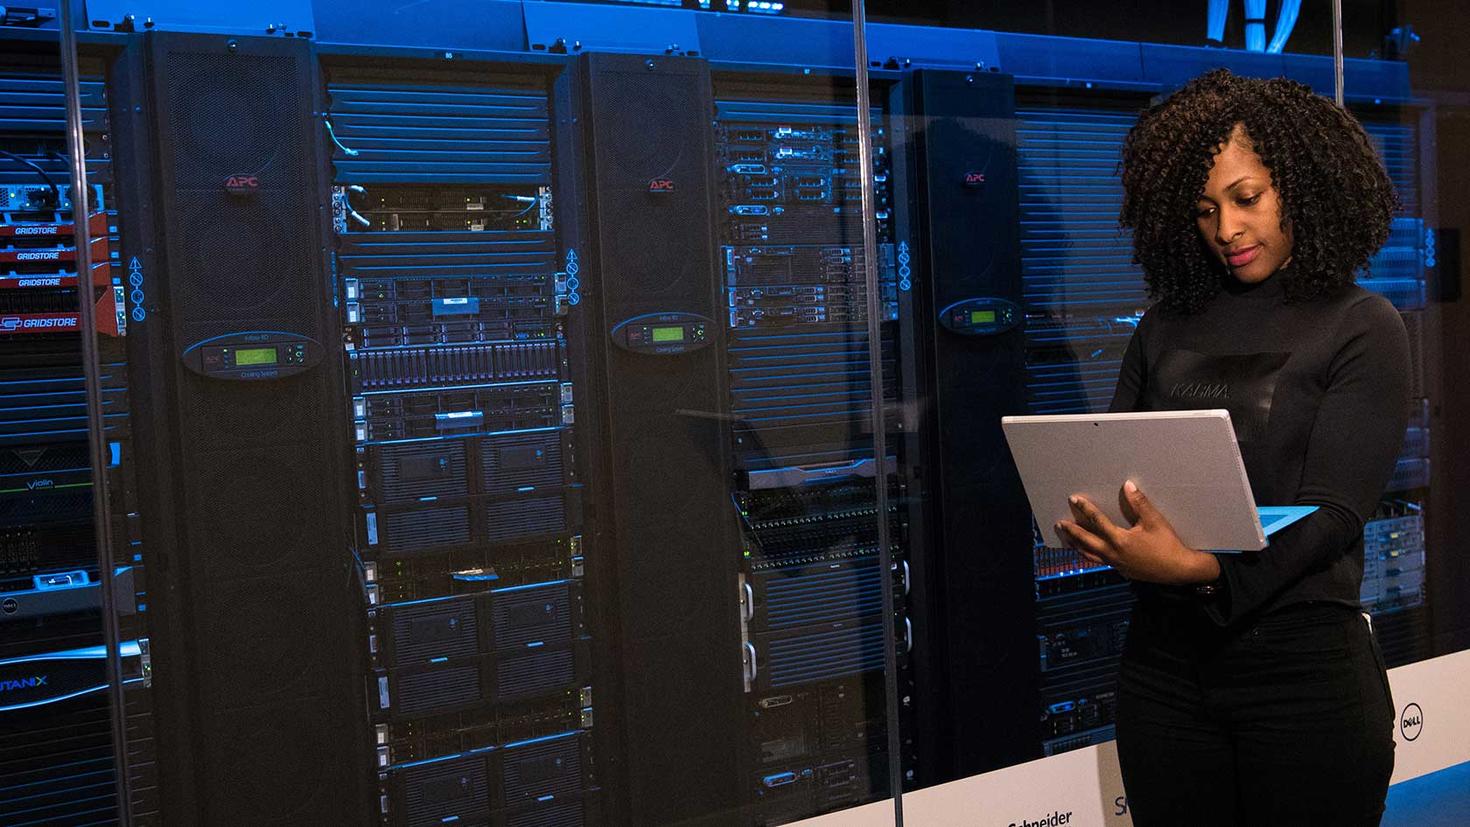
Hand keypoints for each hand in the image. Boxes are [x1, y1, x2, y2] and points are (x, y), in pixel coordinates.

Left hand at [1055, 480, 1221, 585]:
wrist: (1179, 570)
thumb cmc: (1168, 544)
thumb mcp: (1154, 521)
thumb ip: (1139, 503)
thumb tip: (1127, 485)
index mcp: (1120, 540)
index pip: (1097, 521)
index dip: (1085, 509)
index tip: (1074, 499)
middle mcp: (1114, 553)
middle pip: (1086, 541)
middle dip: (1072, 531)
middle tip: (1060, 524)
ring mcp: (1116, 564)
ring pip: (1090, 555)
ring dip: (1077, 546)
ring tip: (1067, 539)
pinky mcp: (1121, 570)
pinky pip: (1100, 561)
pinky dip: (1090, 555)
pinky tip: (1089, 552)